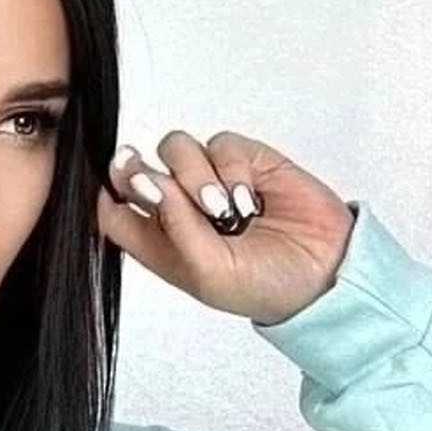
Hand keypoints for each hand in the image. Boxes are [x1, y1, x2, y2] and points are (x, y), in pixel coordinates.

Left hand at [96, 129, 355, 326]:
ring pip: (177, 149)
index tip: (123, 188)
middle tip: (166, 192)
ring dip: (196, 176)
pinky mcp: (244, 161)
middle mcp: (179, 210)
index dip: (109, 193)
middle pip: (138, 169)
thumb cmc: (263, 286)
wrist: (323, 272)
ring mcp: (210, 181)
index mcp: (160, 245)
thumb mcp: (208, 271)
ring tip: (224, 212)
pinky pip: (221, 144)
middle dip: (147, 174)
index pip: (113, 211)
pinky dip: (233, 170)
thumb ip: (175, 228)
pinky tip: (251, 201)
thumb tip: (151, 181)